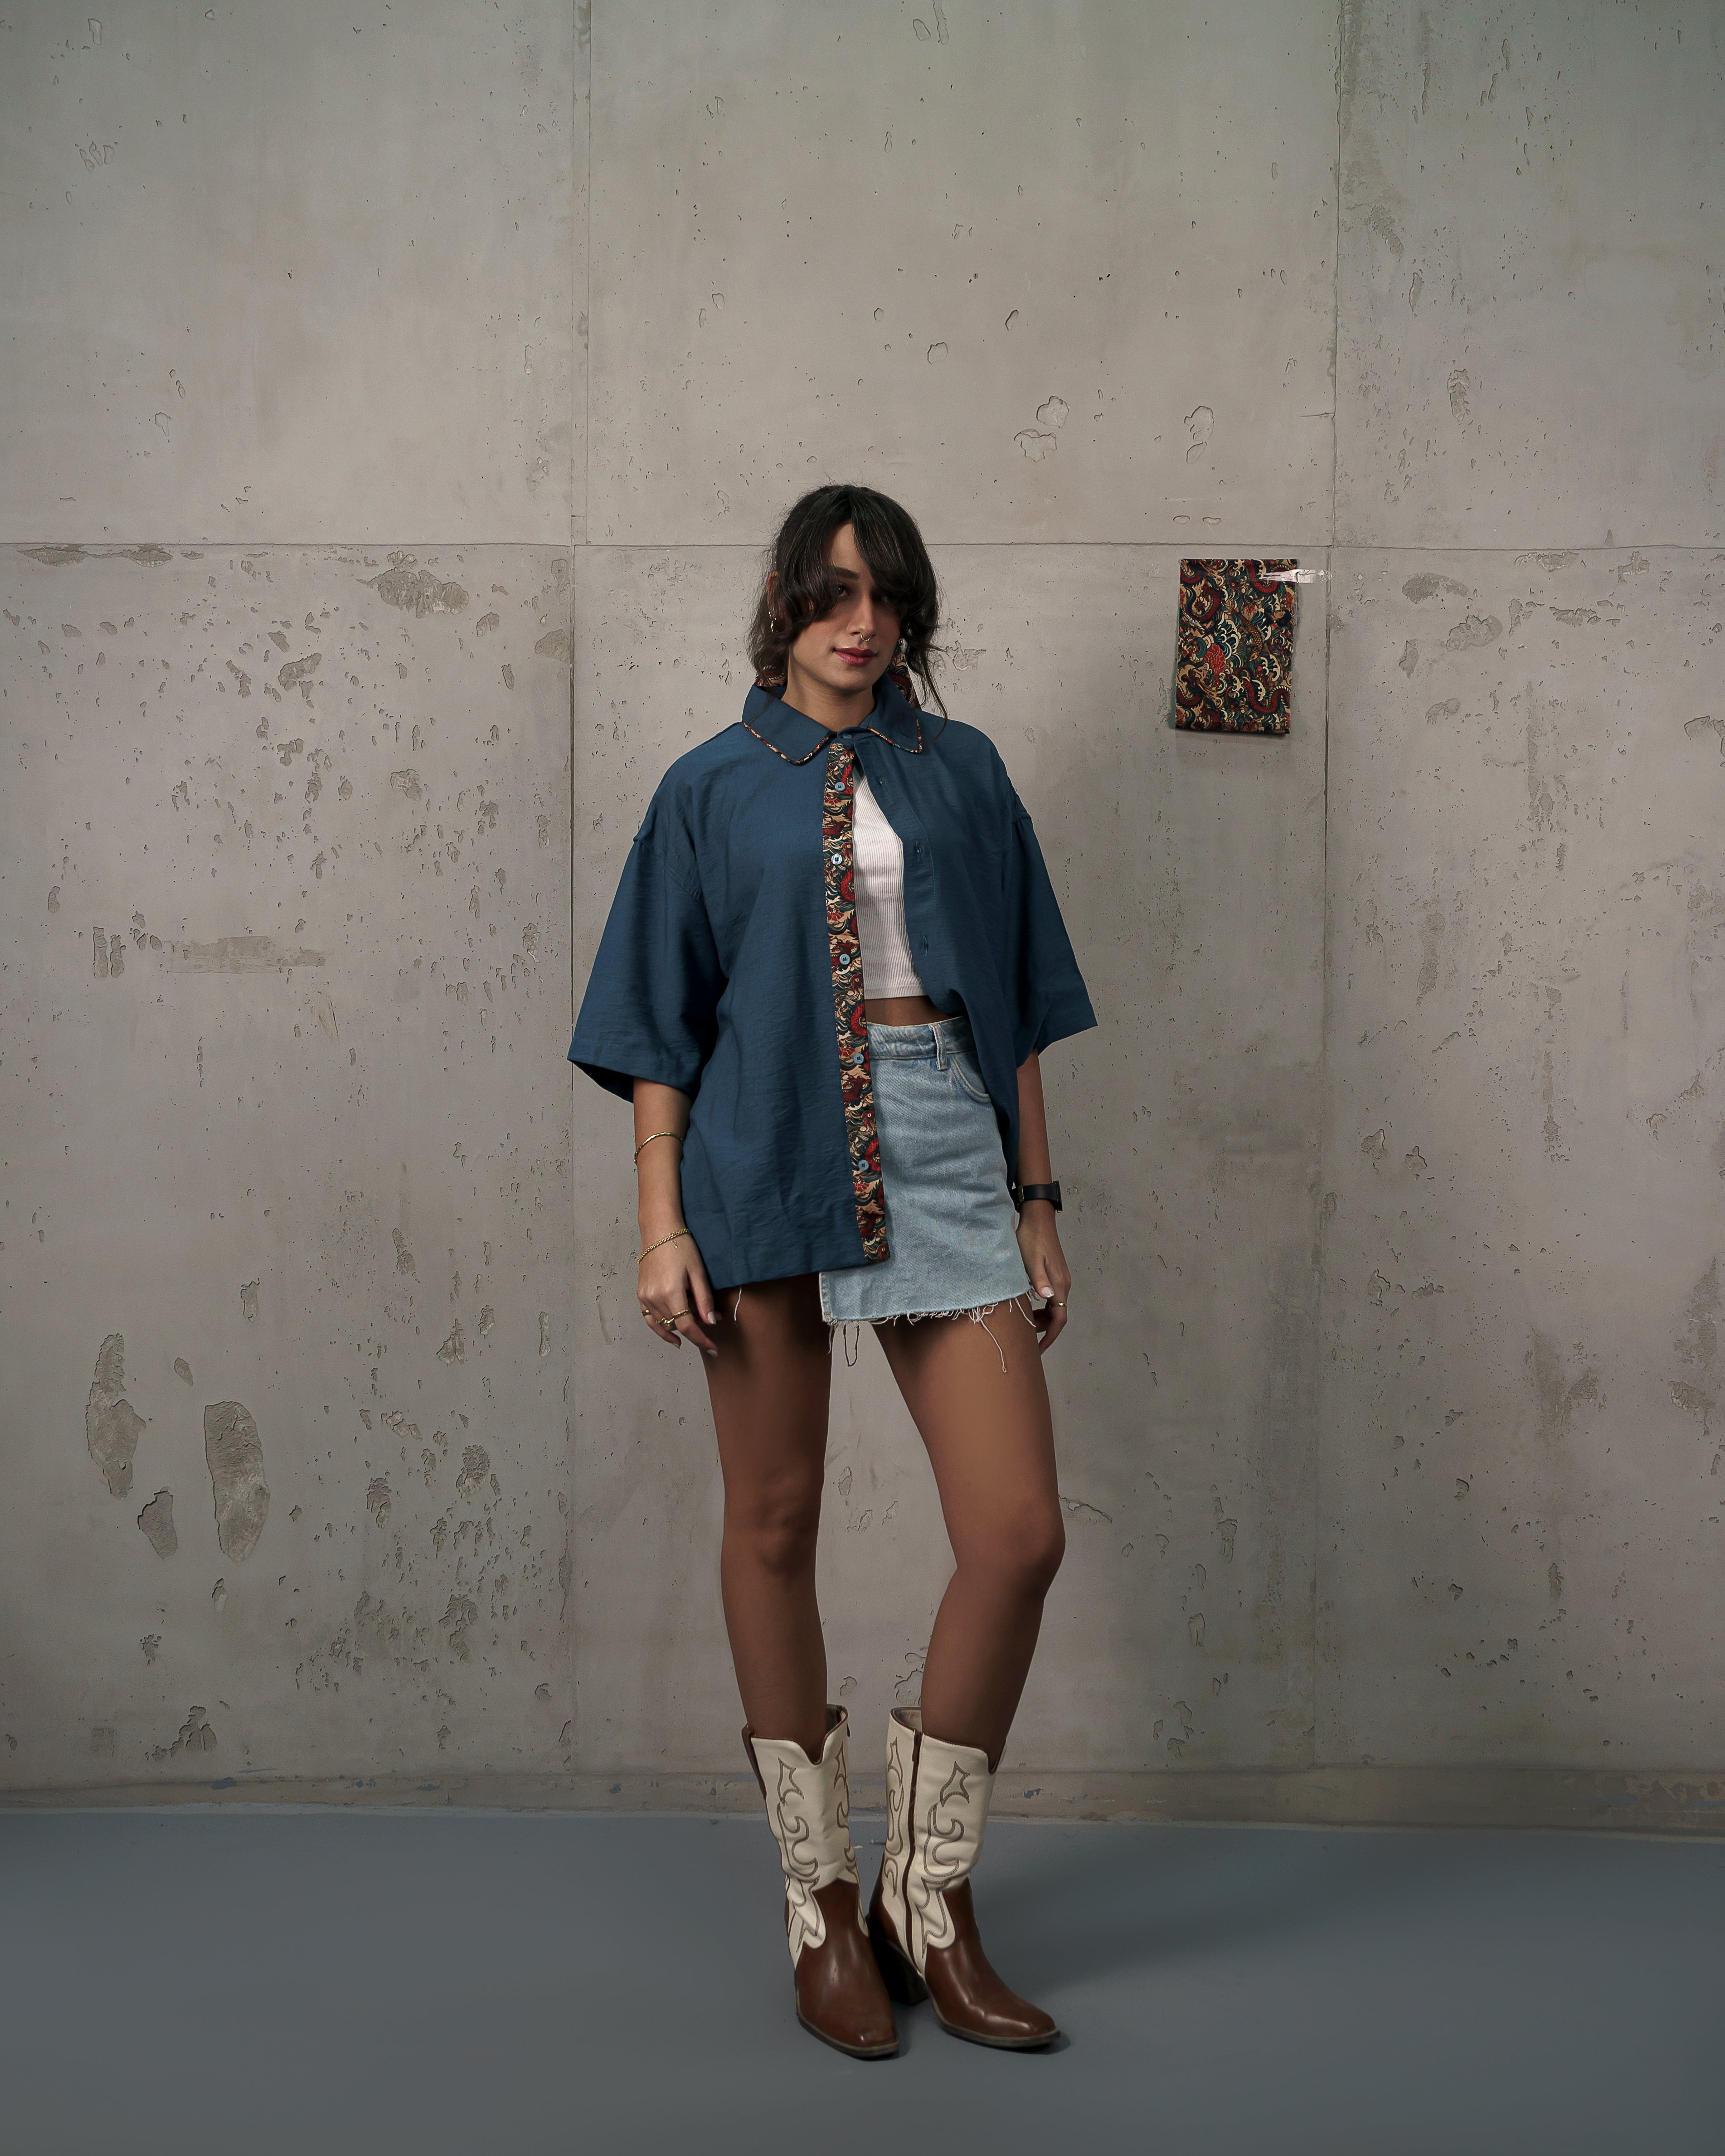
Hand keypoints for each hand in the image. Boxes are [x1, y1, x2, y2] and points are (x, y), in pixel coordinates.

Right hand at [637, 1235, 718, 1354]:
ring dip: (679, 1329)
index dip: (701, 1340)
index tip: (713, 1348)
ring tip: (694, 1328)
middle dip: (695, 1330)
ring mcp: (645, 1297)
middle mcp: (654, 1298)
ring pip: (663, 1325)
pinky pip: (649, 1319)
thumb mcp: (698, 1272)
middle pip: (676, 1326)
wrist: (659, 1231)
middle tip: (710, 1322)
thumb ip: (704, 1299)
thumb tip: (711, 1322)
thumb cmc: (681, 1246)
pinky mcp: (640, 1294)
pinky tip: (672, 1334)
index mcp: (671, 1293)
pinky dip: (660, 1328)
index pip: (687, 1327)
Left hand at [1015, 1202, 1069, 1352]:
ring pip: (1055, 1307)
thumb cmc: (1030, 1238)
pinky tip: (1030, 1305)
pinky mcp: (1055, 1274)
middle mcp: (1063, 1284)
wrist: (1037, 1218)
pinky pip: (1052, 1298)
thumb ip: (1039, 1280)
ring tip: (1026, 1323)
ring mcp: (1060, 1279)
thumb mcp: (1030, 1260)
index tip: (1039, 1349)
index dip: (1050, 1336)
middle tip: (1027, 1338)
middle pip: (1058, 1315)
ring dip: (1043, 1318)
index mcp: (1059, 1284)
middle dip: (1045, 1330)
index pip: (1059, 1318)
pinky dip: (1043, 1307)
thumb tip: (1048, 1297)